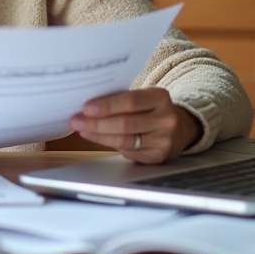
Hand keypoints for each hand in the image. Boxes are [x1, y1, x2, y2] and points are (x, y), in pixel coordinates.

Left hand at [69, 88, 200, 163]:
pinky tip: (95, 138)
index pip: (130, 101)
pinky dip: (108, 144)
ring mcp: (163, 140)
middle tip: (77, 121)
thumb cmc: (150, 110)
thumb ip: (122, 99)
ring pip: (124, 140)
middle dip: (97, 123)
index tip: (86, 108)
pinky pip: (127, 151)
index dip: (107, 105)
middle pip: (125, 123)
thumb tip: (88, 105)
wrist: (177, 129)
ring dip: (98, 135)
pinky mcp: (157, 156)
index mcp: (160, 98)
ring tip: (82, 129)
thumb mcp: (144, 98)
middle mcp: (165, 119)